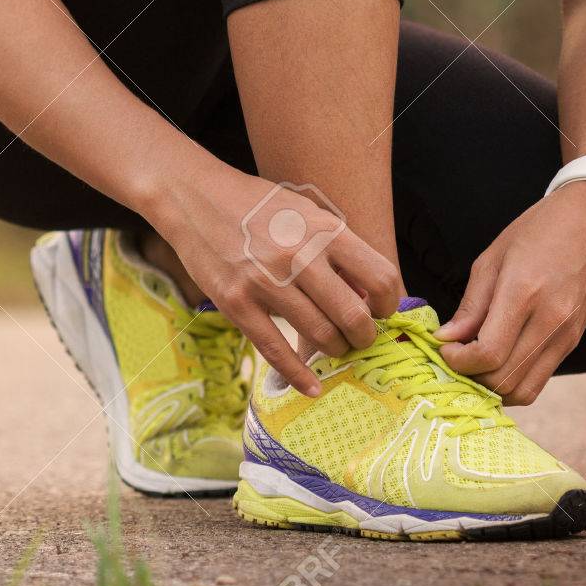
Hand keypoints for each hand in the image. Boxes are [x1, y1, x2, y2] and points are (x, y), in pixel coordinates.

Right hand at [151, 167, 400, 396]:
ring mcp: (266, 282)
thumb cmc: (256, 205)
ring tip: (334, 348)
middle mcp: (299, 256)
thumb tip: (367, 294)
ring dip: (335, 350)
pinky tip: (311, 387)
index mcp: (324, 230)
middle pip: (353, 315)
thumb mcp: (305, 211)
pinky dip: (299, 375)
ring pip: (320, 335)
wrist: (195, 197)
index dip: (389, 304)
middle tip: (360, 339)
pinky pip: (276, 350)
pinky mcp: (236, 303)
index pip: (380, 278)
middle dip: (364, 336)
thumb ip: (337, 247)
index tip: (381, 313)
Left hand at [437, 182, 585, 404]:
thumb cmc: (536, 233)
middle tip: (454, 359)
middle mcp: (549, 321)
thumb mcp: (491, 260)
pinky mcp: (573, 342)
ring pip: (523, 391)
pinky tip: (497, 361)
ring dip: (492, 387)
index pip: (488, 353)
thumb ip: (470, 306)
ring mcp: (566, 336)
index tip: (444, 348)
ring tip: (474, 365)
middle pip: (504, 380)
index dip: (458, 361)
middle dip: (471, 377)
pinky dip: (513, 381)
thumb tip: (446, 339)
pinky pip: (539, 380)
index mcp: (523, 294)